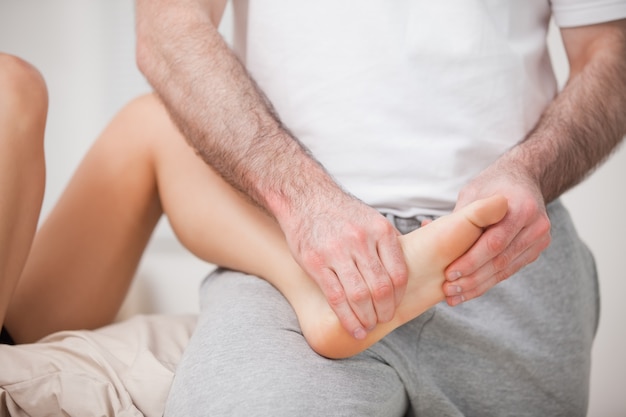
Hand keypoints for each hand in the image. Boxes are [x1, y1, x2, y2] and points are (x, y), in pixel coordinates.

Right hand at [282, 193, 407, 339]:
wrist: (305, 197)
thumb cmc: (341, 213)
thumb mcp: (372, 219)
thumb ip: (388, 243)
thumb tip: (412, 265)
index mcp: (380, 230)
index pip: (399, 273)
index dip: (400, 297)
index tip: (396, 306)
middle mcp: (361, 240)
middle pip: (381, 288)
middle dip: (385, 311)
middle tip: (384, 320)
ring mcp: (336, 252)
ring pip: (360, 296)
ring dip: (367, 318)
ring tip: (369, 326)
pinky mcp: (316, 262)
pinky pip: (336, 297)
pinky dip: (347, 318)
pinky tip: (354, 328)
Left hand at [442, 162, 550, 304]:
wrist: (523, 180)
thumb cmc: (492, 184)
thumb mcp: (474, 192)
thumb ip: (459, 215)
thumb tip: (426, 227)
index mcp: (521, 207)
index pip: (494, 242)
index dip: (471, 261)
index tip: (449, 273)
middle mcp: (535, 225)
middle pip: (500, 260)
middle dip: (472, 278)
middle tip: (449, 290)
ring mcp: (539, 239)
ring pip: (505, 269)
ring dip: (478, 286)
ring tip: (454, 296)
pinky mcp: (536, 249)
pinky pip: (510, 269)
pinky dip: (488, 281)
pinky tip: (469, 291)